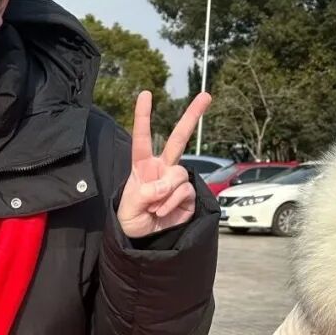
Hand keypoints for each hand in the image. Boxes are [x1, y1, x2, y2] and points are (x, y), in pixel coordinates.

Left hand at [117, 91, 211, 238]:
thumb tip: (164, 186)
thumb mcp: (128, 208)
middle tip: (206, 95)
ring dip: (166, 193)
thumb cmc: (131, 220)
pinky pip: (185, 191)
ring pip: (179, 174)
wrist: (146, 240)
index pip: (142, 139)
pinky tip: (164, 213)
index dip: (143, 117)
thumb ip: (144, 194)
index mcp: (143, 166)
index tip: (146, 94)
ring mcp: (177, 181)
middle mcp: (162, 169)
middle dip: (192, 116)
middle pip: (178, 139)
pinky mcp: (188, 195)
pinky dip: (173, 203)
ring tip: (155, 208)